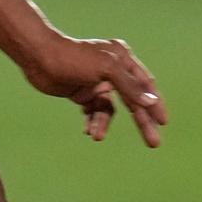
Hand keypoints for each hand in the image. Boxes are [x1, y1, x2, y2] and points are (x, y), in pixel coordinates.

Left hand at [20, 33, 168, 146]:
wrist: (38, 57)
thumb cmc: (73, 57)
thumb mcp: (106, 69)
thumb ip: (130, 86)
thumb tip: (151, 102)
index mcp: (122, 59)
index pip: (145, 85)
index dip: (155, 103)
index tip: (163, 122)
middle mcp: (112, 71)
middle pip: (132, 101)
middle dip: (141, 122)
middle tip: (153, 144)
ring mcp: (96, 83)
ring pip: (110, 109)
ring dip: (104, 123)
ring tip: (96, 135)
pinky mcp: (81, 93)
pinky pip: (93, 112)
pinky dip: (93, 121)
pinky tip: (89, 131)